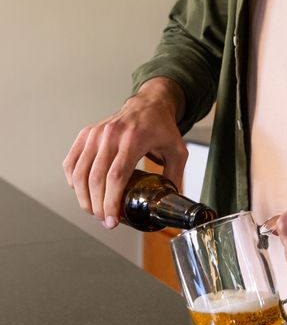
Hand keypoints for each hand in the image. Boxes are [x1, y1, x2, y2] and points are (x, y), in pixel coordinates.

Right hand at [63, 78, 186, 228]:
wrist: (148, 104)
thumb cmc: (162, 128)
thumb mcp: (178, 151)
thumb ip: (174, 177)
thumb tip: (169, 203)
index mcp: (134, 139)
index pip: (116, 177)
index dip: (111, 202)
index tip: (112, 220)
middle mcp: (111, 135)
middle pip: (96, 178)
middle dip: (97, 206)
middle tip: (105, 220)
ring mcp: (96, 134)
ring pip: (79, 173)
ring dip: (83, 197)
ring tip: (93, 210)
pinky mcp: (86, 134)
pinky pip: (71, 162)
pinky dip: (72, 180)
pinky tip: (81, 191)